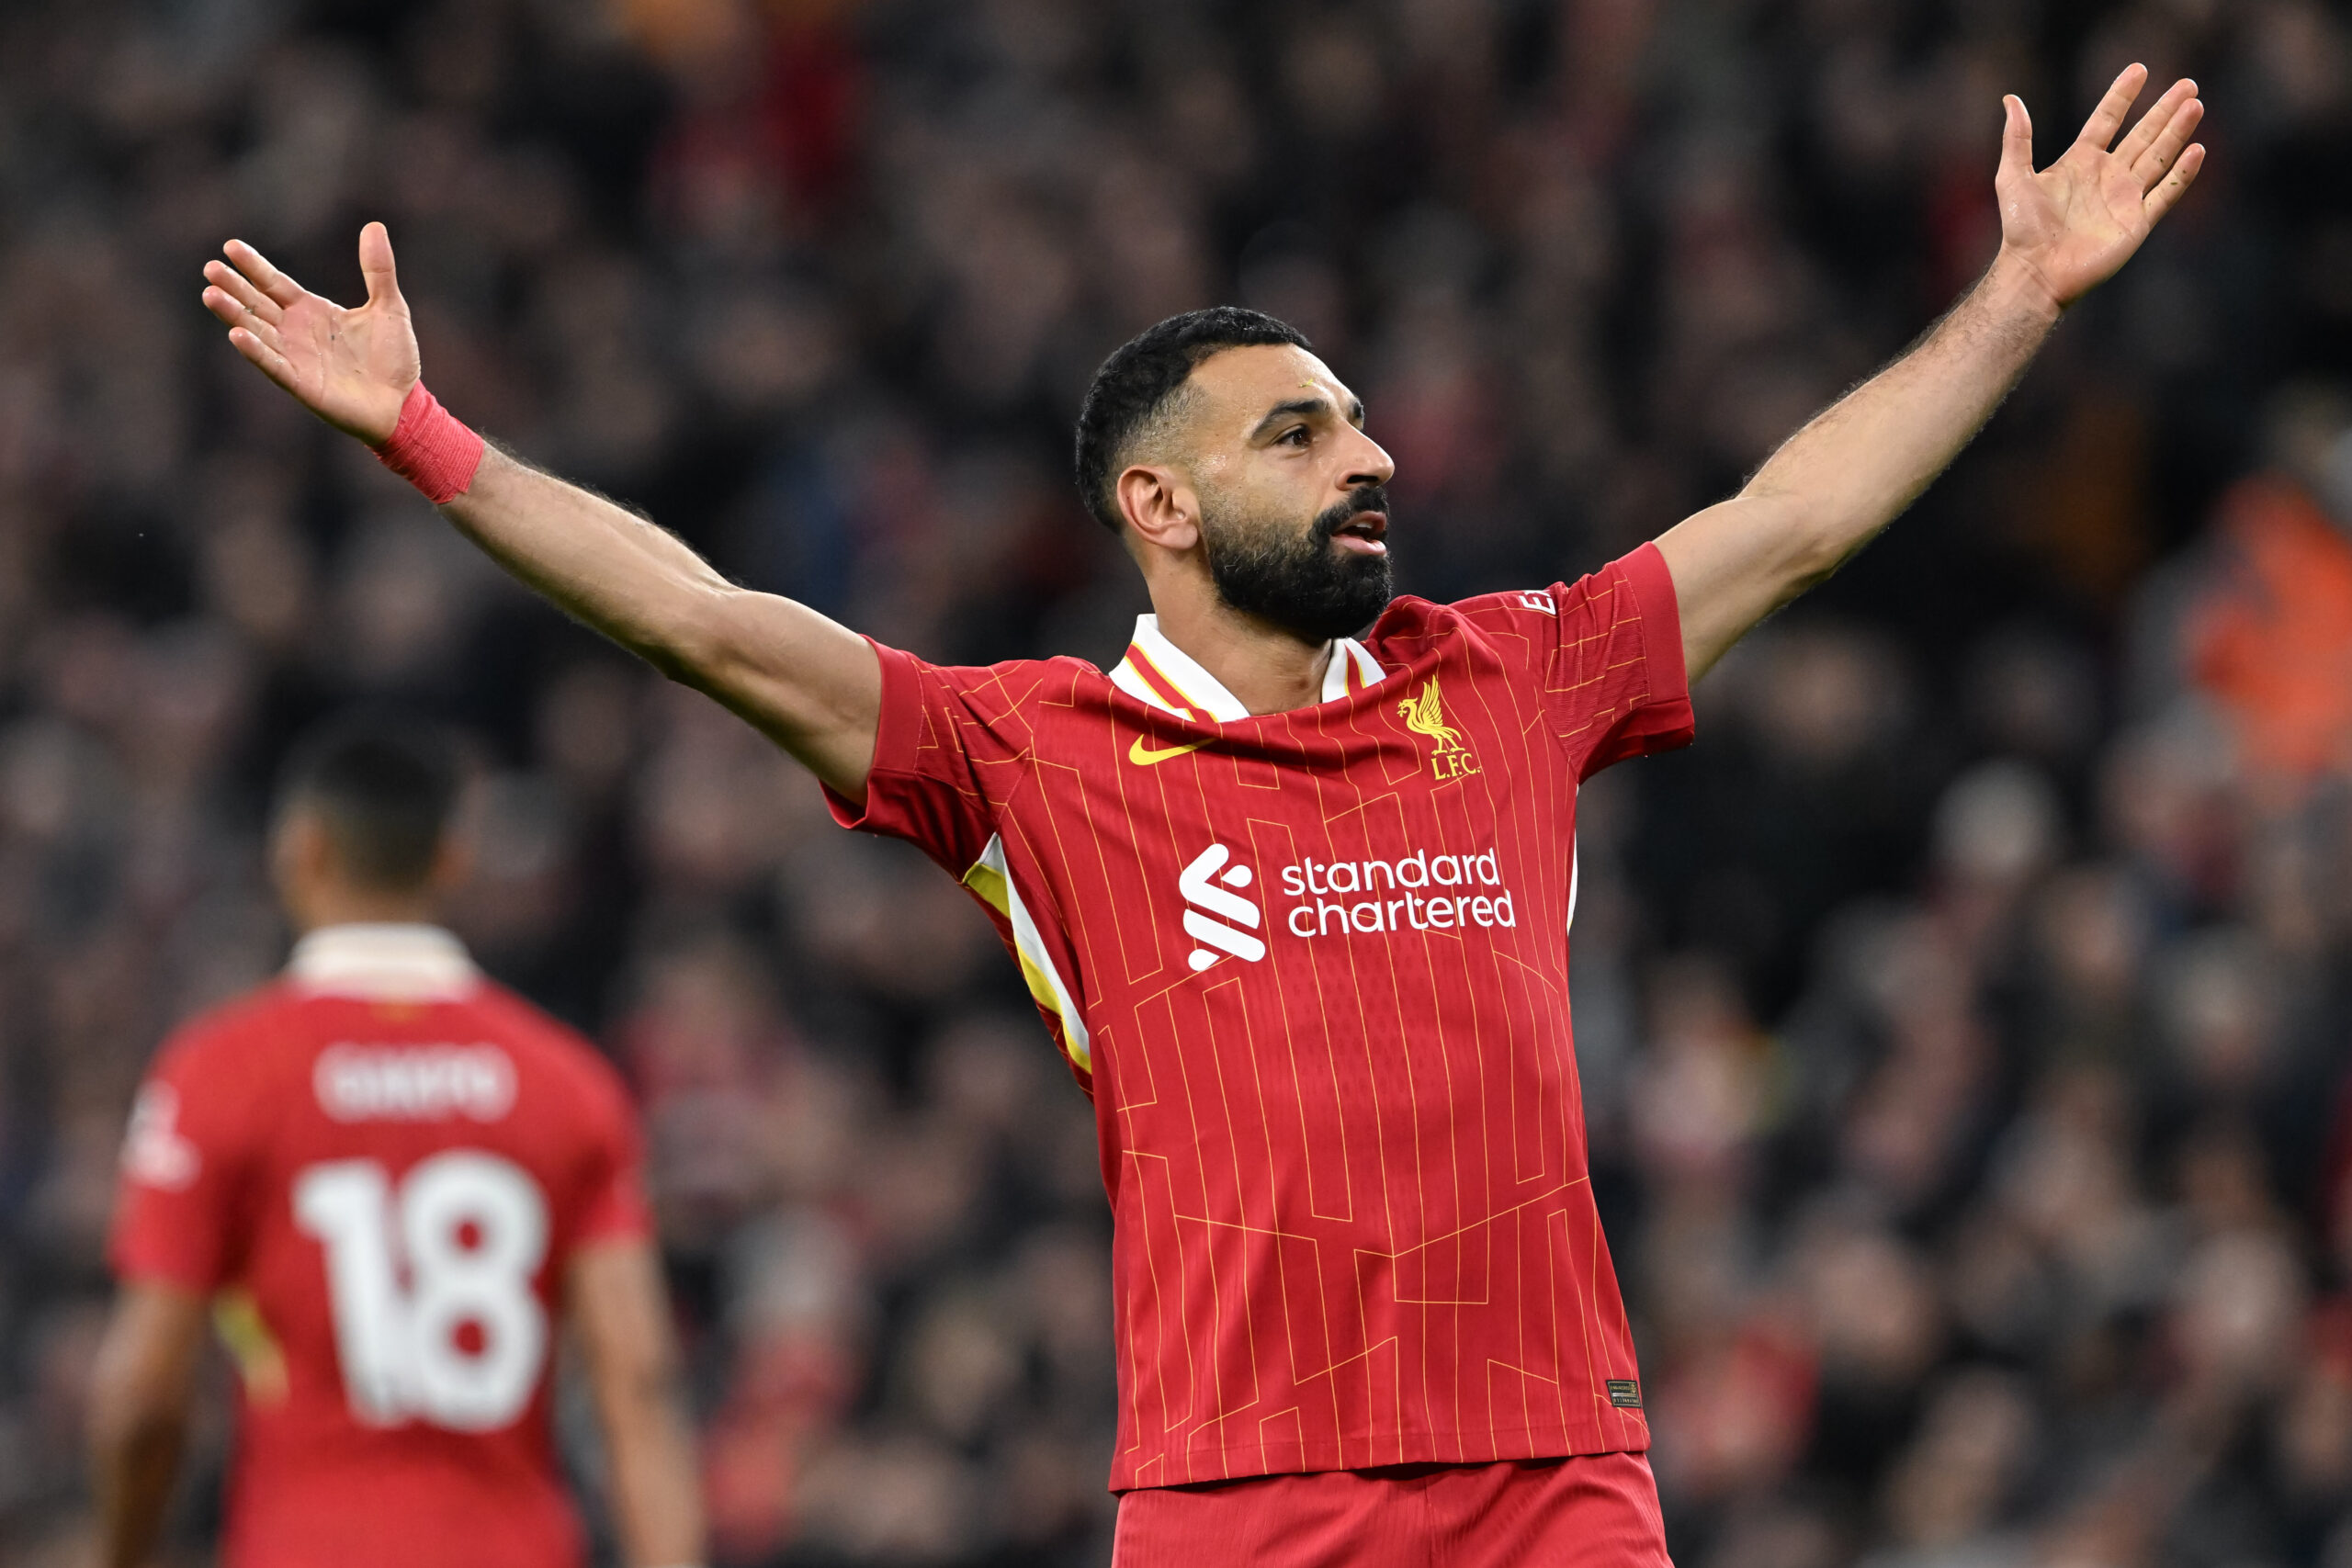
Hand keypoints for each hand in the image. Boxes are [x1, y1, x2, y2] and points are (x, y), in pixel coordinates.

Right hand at [201, 222, 417, 445]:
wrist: (404, 403)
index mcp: (311, 311)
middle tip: (211, 269)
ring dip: (233, 315)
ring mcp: (295, 358)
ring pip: (256, 331)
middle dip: (234, 287)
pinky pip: (273, 365)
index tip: (231, 246)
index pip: (274, 283)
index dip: (253, 266)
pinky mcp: (300, 384)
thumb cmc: (394, 358)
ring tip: (210, 294)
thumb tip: (374, 226)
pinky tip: (237, 334)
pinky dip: (255, 351)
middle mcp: (295, 332)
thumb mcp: (389, 307)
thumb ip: (378, 270)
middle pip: (256, 304)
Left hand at [1994, 64, 2204, 311]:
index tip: (2139, 69)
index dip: (2122, 96)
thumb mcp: (2013, 176)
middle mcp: (2106, 176)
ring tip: (2195, 105)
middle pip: (2142, 135)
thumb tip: (2011, 99)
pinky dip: (2182, 173)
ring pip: (2159, 157)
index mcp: (2079, 162)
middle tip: (2187, 84)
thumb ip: (2017, 138)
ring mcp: (2124, 198)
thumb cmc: (2021, 228)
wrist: (2036, 271)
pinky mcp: (2137, 222)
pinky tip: (2197, 150)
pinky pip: (2166, 193)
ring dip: (2178, 131)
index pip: (2106, 120)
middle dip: (2164, 110)